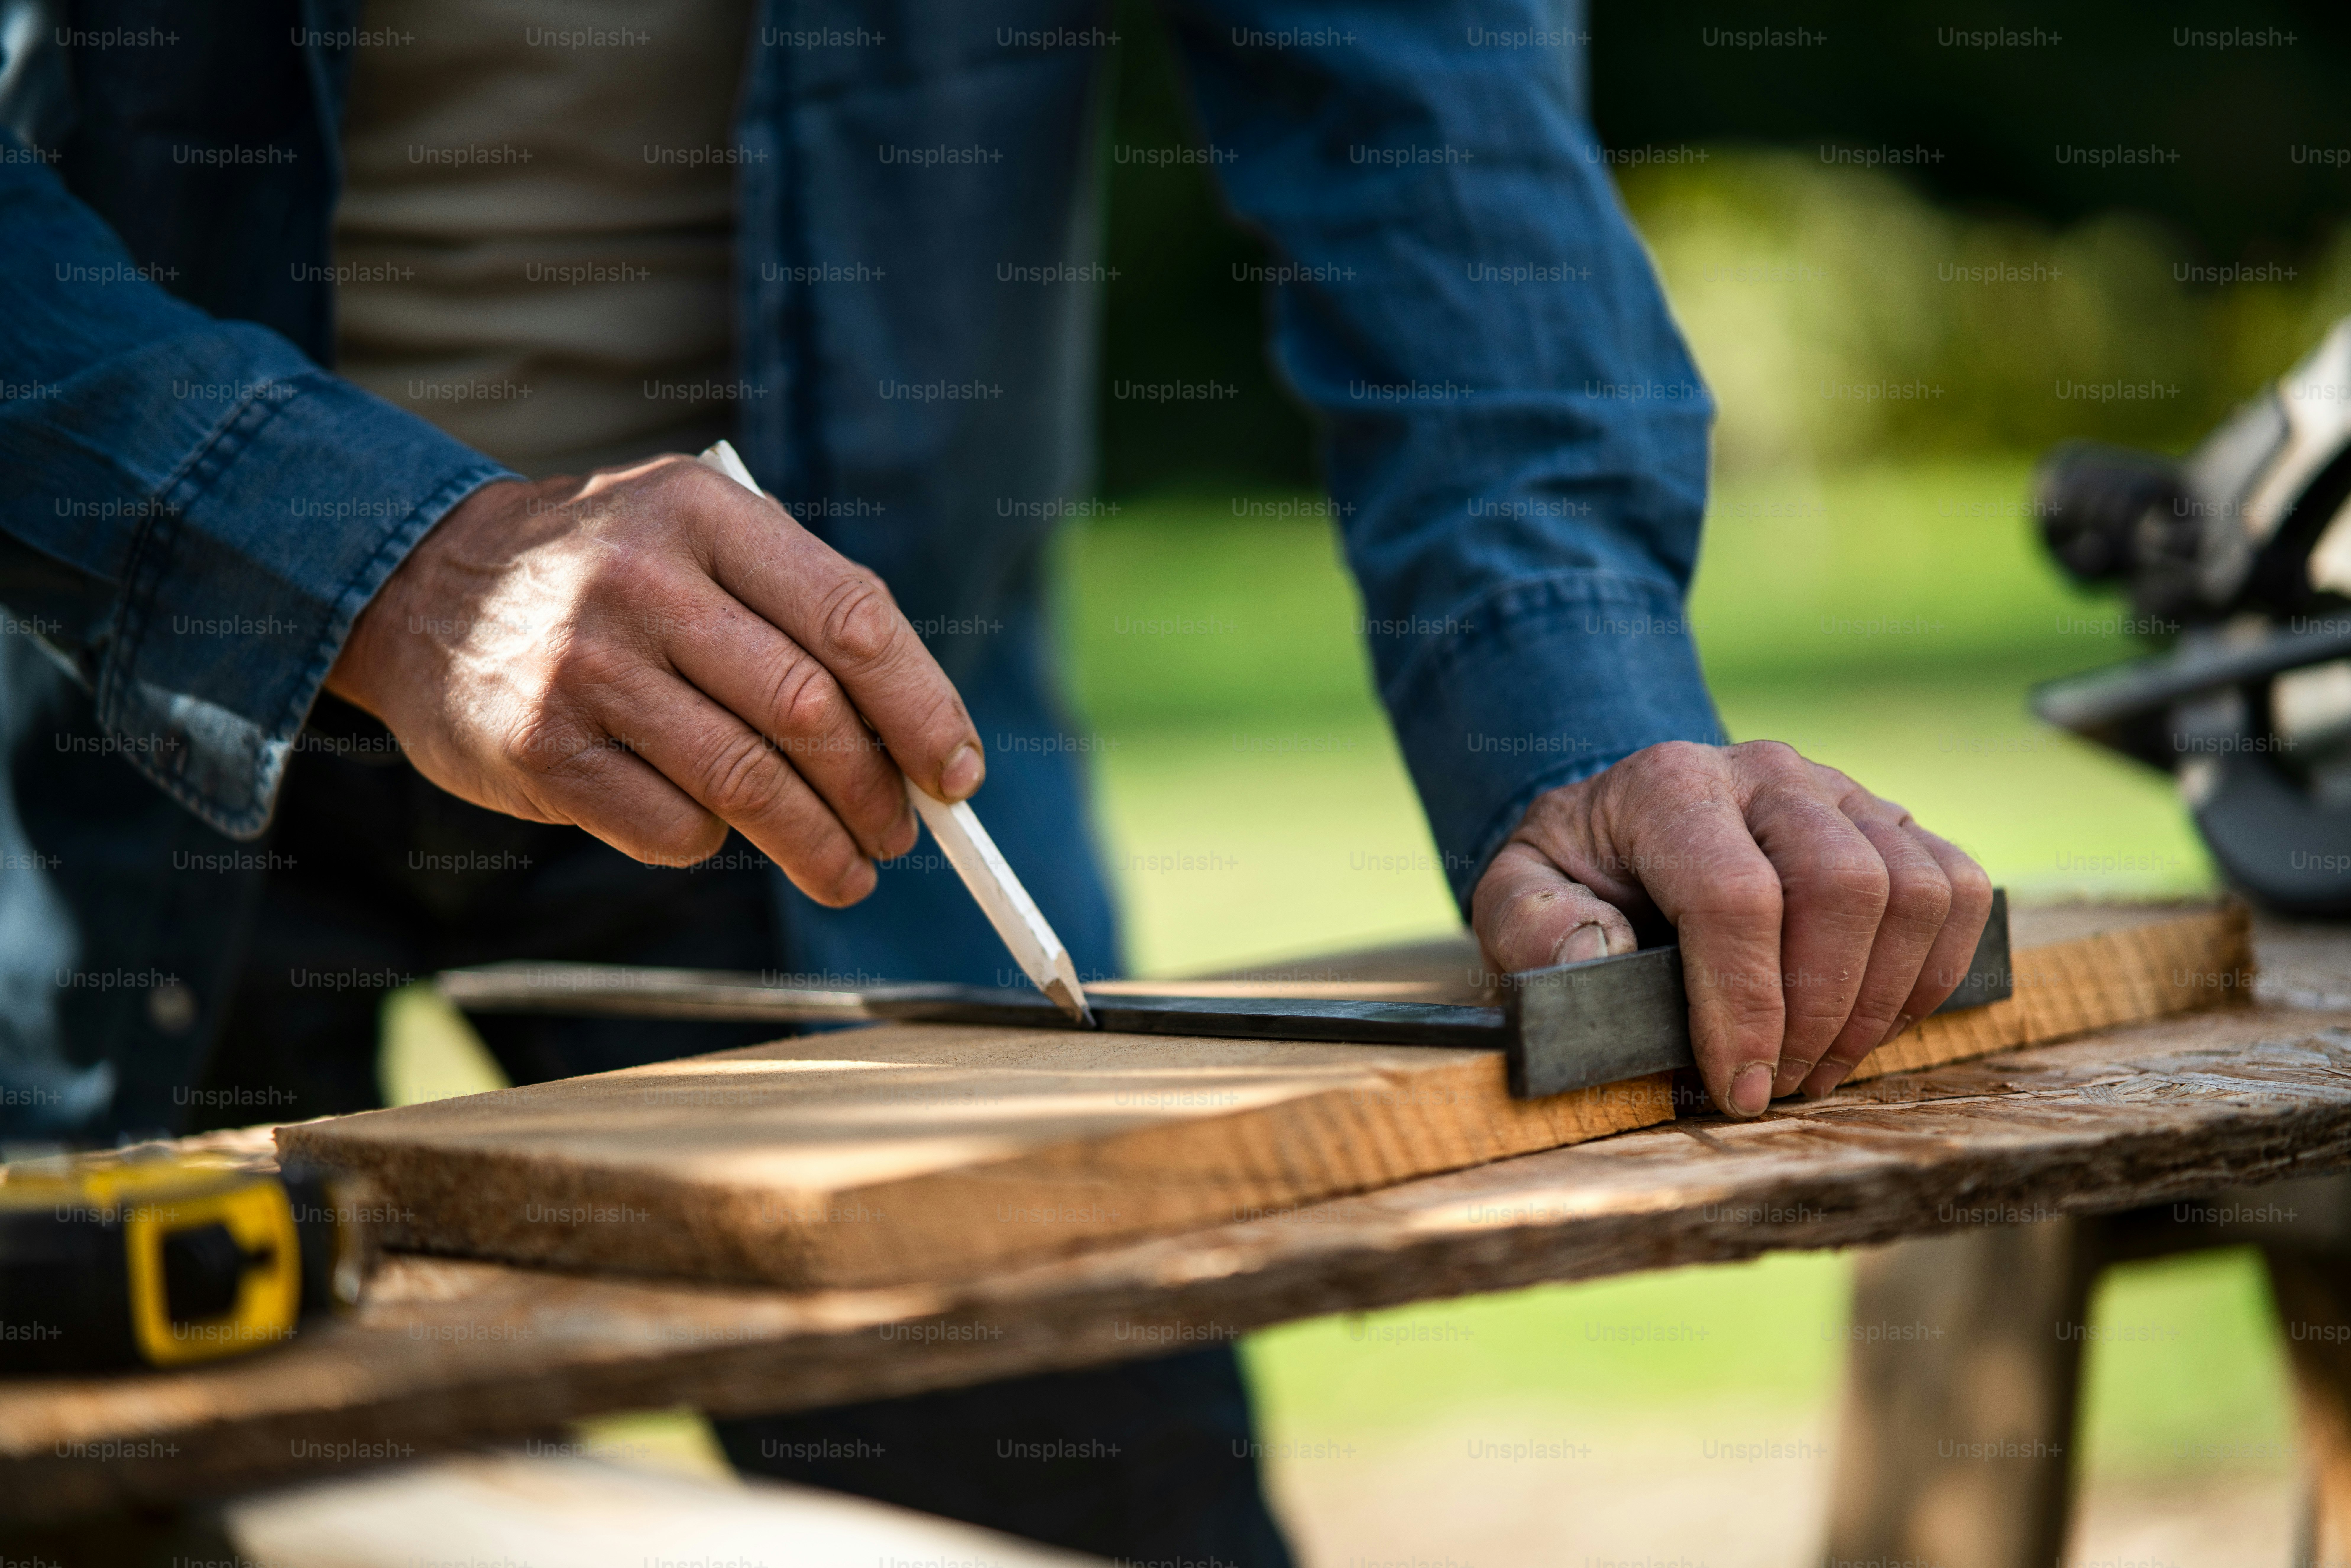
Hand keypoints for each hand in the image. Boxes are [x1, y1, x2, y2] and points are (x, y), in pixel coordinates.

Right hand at [327, 456, 981, 904]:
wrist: (420, 584)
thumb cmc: (604, 573)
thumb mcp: (697, 541)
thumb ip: (800, 616)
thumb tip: (917, 740)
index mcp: (704, 513)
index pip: (853, 619)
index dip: (923, 707)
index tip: (958, 772)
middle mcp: (641, 582)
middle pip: (809, 713)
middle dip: (877, 794)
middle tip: (900, 835)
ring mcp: (584, 668)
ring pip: (748, 784)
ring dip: (818, 845)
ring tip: (848, 871)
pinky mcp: (540, 749)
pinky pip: (671, 825)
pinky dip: (714, 842)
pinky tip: (722, 836)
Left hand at [1469, 741, 1992, 1115]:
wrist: (1628, 828)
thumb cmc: (1578, 877)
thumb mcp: (1516, 896)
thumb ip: (1533, 928)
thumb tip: (1593, 959)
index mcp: (1670, 787)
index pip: (1734, 897)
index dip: (1748, 1007)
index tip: (1739, 1087)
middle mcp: (1767, 774)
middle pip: (1842, 887)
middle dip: (1820, 1012)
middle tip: (1780, 1085)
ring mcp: (1844, 791)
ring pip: (1915, 892)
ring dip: (1877, 1003)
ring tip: (1819, 1063)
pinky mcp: (1895, 823)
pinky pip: (1958, 890)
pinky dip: (1932, 971)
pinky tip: (1872, 1019)